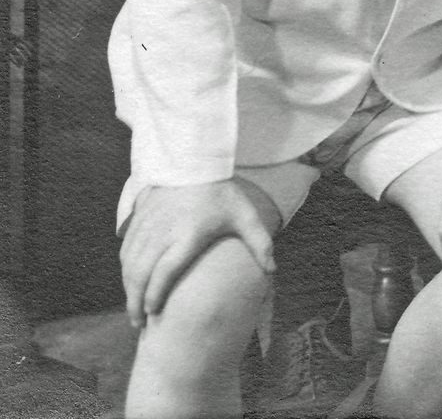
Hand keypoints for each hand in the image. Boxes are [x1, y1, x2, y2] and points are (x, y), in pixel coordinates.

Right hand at [122, 178, 278, 325]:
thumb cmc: (222, 192)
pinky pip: (125, 250)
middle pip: (140, 273)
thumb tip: (272, 270)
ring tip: (133, 308)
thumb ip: (259, 243)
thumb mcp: (245, 215)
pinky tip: (129, 282)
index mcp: (188, 234)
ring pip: (128, 264)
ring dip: (127, 289)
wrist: (194, 161)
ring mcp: (147, 225)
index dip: (155, 294)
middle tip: (138, 323)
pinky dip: (124, 270)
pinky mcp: (138, 219)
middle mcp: (163, 232)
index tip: (153, 313)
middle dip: (135, 301)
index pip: (165, 271)